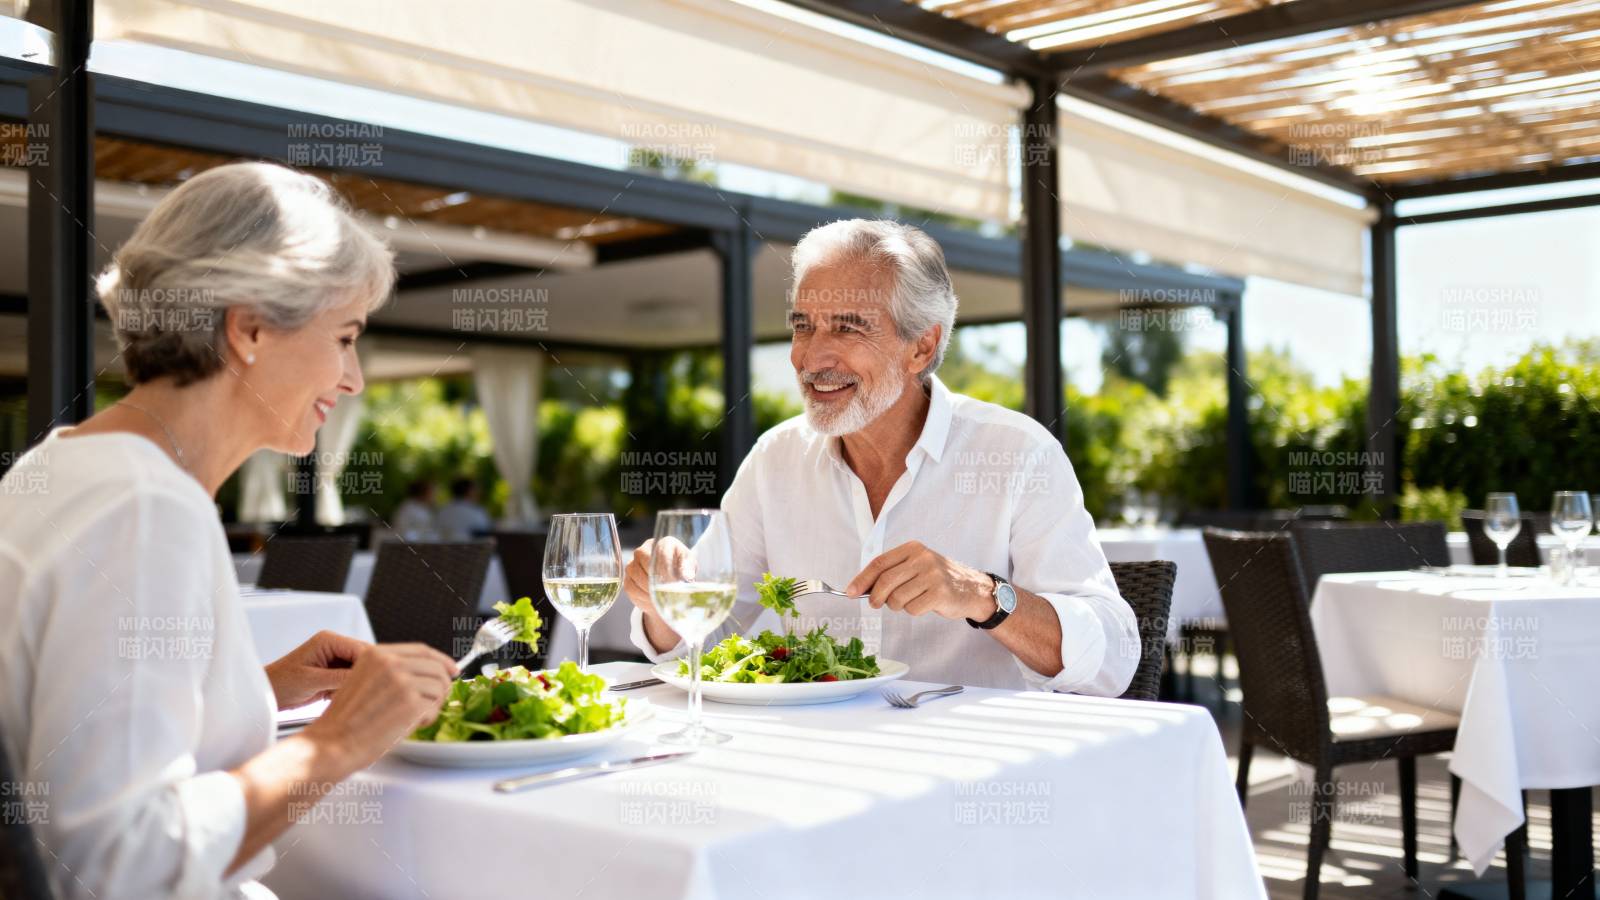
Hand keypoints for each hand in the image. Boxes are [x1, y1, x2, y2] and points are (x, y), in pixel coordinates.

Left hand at [264, 630, 367, 709]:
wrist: (265, 694)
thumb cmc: (281, 684)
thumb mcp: (312, 681)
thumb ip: (340, 678)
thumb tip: (367, 678)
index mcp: (329, 640)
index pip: (361, 649)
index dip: (373, 665)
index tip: (379, 682)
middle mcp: (335, 647)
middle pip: (365, 659)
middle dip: (367, 676)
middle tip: (368, 694)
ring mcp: (335, 660)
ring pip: (361, 671)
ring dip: (359, 685)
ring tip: (350, 698)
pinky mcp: (334, 673)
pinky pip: (352, 680)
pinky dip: (350, 690)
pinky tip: (340, 699)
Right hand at [301, 643, 456, 770]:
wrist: (332, 743)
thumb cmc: (345, 720)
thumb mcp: (362, 680)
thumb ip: (390, 671)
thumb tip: (425, 672)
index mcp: (377, 654)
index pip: (422, 650)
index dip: (442, 661)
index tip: (452, 670)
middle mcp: (391, 663)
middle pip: (437, 669)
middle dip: (441, 688)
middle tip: (431, 704)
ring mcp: (403, 681)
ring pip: (440, 688)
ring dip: (433, 706)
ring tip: (411, 718)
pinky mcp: (411, 703)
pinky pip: (435, 709)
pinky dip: (427, 720)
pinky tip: (408, 726)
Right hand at [624, 537, 687, 651]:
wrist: (670, 579)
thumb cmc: (681, 568)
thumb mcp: (689, 565)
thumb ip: (688, 567)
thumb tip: (687, 575)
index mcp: (662, 543)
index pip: (659, 552)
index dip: (665, 568)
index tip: (672, 582)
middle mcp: (644, 550)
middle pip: (642, 560)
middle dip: (655, 579)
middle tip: (665, 592)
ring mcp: (632, 564)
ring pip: (635, 574)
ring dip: (648, 589)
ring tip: (661, 598)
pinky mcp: (627, 579)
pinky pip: (631, 587)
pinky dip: (642, 596)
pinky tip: (653, 601)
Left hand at [846, 541, 994, 619]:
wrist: (972, 588)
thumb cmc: (936, 579)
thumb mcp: (915, 566)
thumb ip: (891, 573)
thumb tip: (860, 589)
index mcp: (912, 548)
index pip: (879, 563)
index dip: (862, 579)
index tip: (850, 592)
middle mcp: (923, 558)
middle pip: (885, 581)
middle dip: (875, 597)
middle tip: (875, 604)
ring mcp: (933, 575)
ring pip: (897, 598)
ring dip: (897, 606)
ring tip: (909, 601)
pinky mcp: (940, 593)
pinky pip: (912, 609)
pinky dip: (913, 611)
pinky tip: (924, 605)